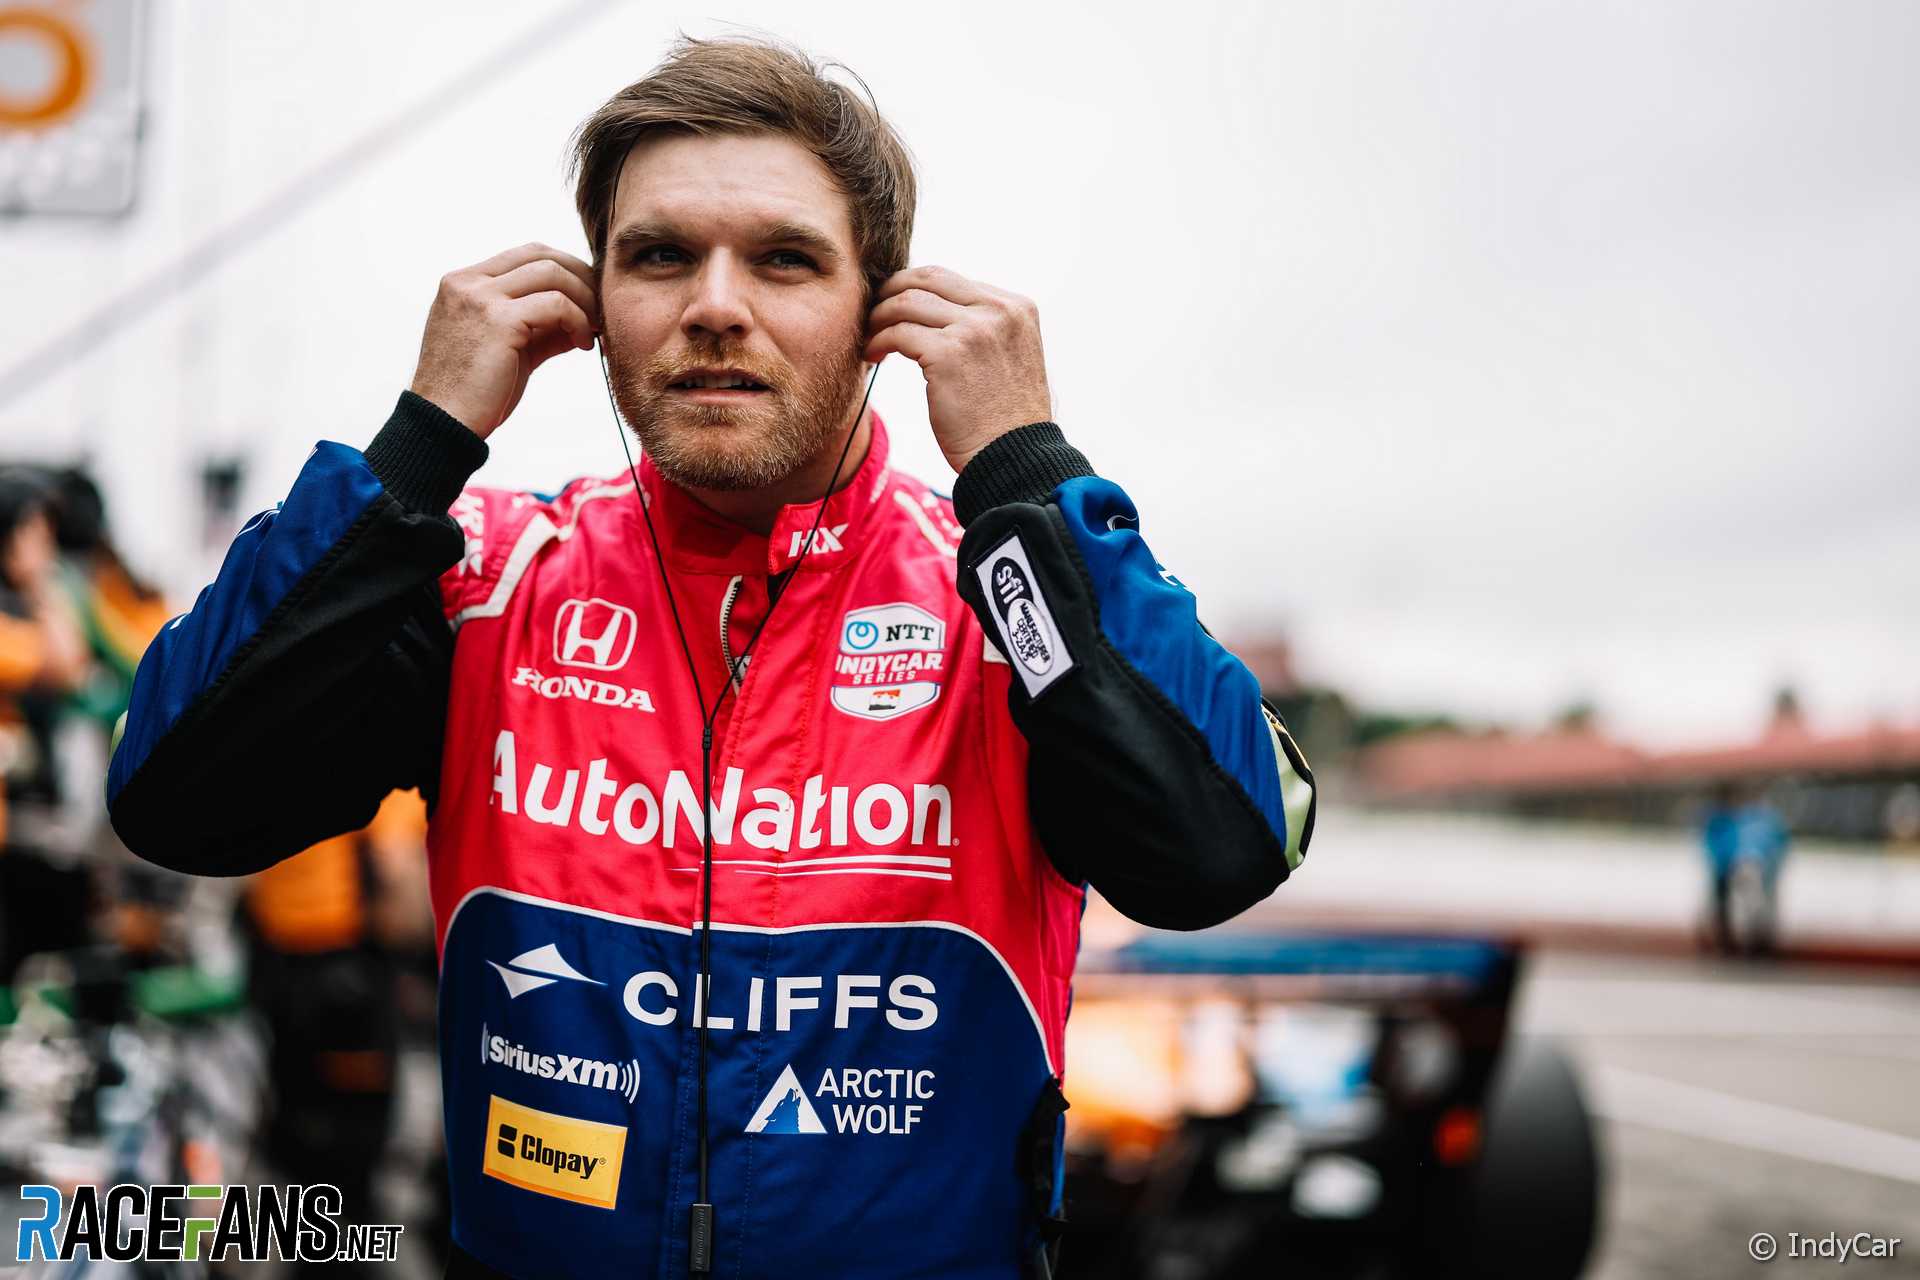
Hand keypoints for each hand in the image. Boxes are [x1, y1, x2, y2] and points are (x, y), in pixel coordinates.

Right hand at [409, 243, 600, 438]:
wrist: (444, 424)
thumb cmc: (476, 393)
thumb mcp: (509, 347)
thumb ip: (539, 326)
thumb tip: (584, 316)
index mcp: (463, 283)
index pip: (525, 255)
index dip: (564, 270)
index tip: (587, 297)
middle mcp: (468, 282)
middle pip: (542, 254)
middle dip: (581, 277)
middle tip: (599, 309)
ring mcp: (480, 298)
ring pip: (552, 273)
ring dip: (584, 298)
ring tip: (593, 329)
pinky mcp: (499, 321)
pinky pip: (556, 304)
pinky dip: (578, 320)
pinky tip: (583, 343)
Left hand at [864, 266, 1052, 473]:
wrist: (1014, 457)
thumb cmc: (1004, 419)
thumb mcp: (1009, 357)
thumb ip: (984, 328)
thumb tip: (934, 309)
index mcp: (1016, 307)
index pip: (952, 279)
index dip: (916, 288)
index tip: (896, 306)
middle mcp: (999, 311)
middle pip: (928, 279)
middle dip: (892, 291)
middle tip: (874, 312)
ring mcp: (975, 330)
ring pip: (908, 303)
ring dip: (880, 317)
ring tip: (869, 336)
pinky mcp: (948, 354)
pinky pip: (898, 333)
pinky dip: (878, 341)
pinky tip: (873, 354)